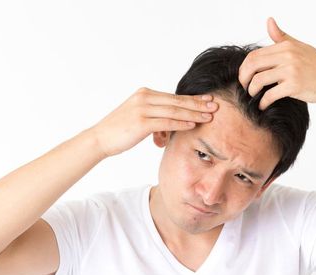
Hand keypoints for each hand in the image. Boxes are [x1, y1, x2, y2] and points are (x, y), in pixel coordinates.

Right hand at [90, 87, 217, 156]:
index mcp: (145, 94)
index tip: (208, 100)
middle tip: (216, 105)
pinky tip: (193, 124)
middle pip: (177, 101)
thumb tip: (172, 123)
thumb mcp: (138, 117)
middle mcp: (144, 98)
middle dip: (198, 104)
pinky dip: (181, 123)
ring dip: (194, 113)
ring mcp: (142, 109)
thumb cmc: (120, 131)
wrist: (100, 139)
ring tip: (209, 116)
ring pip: (174, 110)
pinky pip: (166, 122)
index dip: (193, 99)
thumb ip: (155, 115)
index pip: (174, 97)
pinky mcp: (141, 122)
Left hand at [238, 17, 315, 109]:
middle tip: (244, 87)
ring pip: (258, 80)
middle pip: (252, 65)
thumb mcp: (300, 47)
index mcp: (287, 46)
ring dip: (251, 90)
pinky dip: (262, 102)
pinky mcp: (294, 86)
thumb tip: (269, 21)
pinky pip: (269, 94)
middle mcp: (288, 55)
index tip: (244, 77)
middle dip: (243, 78)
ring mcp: (291, 70)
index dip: (244, 67)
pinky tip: (262, 105)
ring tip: (253, 96)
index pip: (254, 55)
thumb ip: (282, 37)